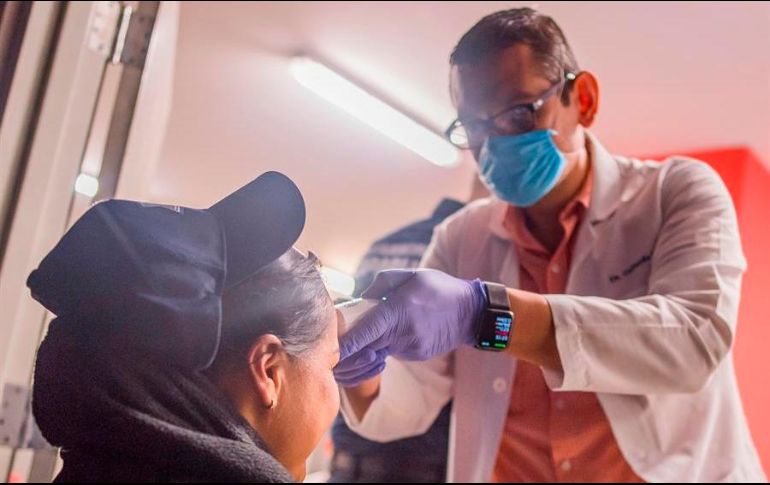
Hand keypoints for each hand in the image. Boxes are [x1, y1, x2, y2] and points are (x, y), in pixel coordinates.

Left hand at [337, 269, 486, 367]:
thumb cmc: (440, 289)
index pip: (364, 333)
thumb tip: (361, 295)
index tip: (327, 351)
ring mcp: (409, 348)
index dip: (344, 345)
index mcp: (398, 311)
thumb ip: (382, 283)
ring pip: (375, 352)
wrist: (470, 313)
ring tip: (357, 345)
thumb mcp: (411, 275)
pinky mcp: (414, 355)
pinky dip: (381, 347)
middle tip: (330, 352)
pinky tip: (387, 337)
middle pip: (364, 350)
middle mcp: (401, 334)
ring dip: (363, 352)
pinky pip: (390, 352)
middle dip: (346, 354)